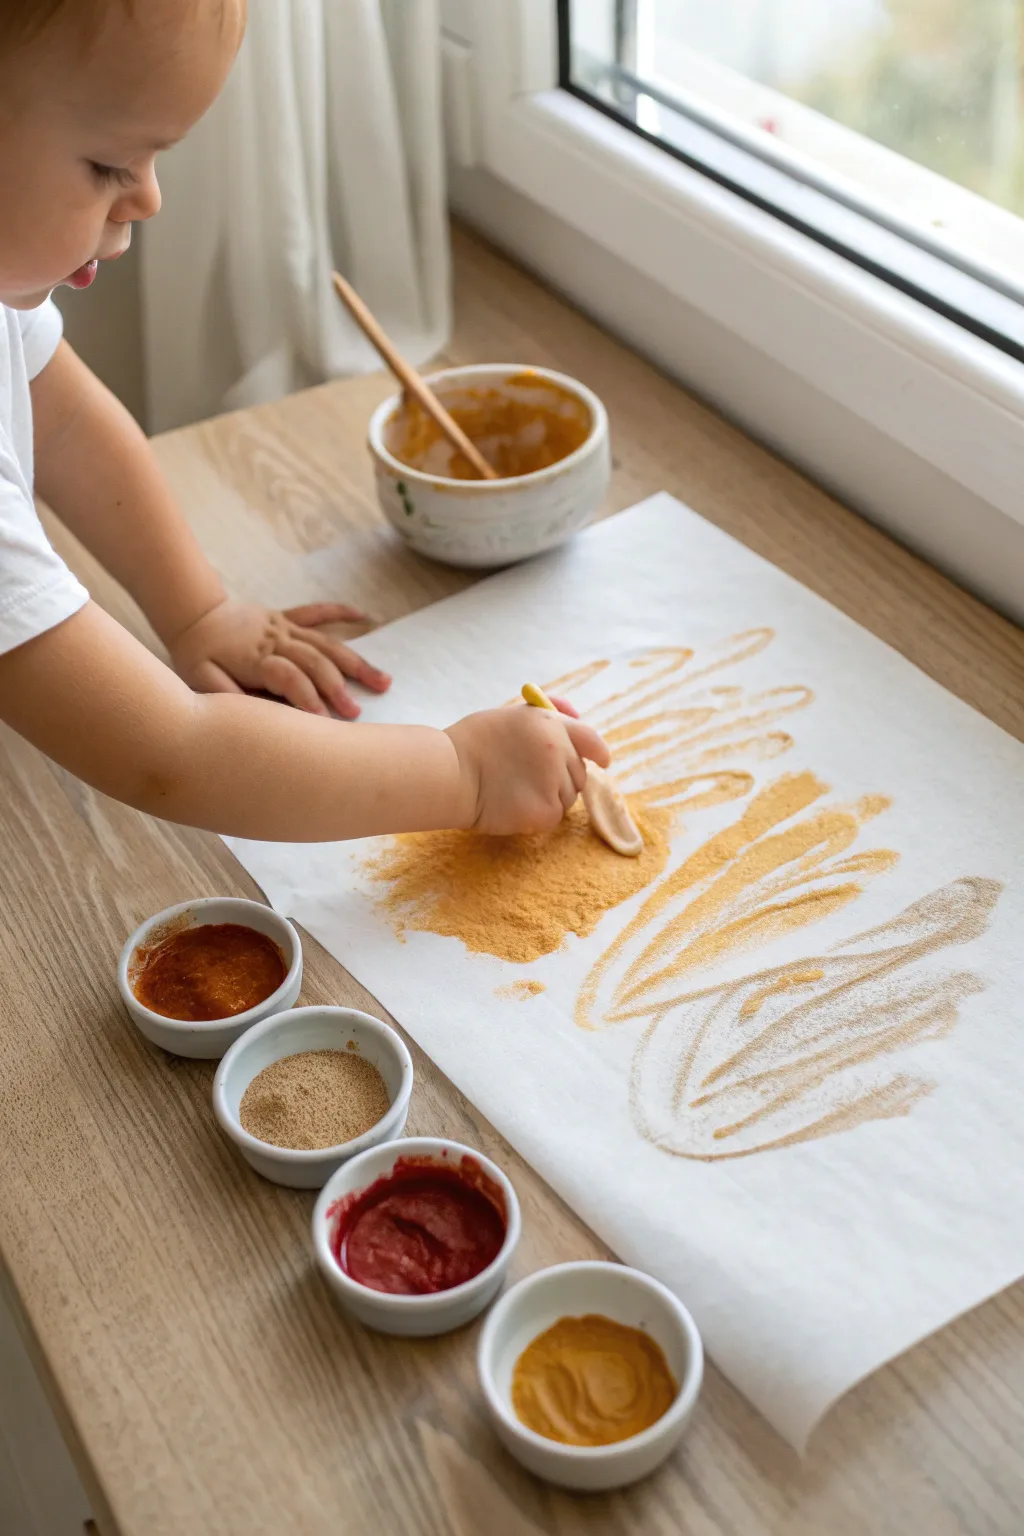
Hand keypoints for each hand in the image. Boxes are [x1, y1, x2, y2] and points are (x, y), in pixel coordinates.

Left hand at [168, 601, 390, 718]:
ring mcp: (283, 626)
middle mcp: (275, 639)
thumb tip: (254, 714)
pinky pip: (317, 612)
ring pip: (326, 642)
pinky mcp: (286, 618)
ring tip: (383, 681)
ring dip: (355, 662)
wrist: (192, 616)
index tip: (325, 724)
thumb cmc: (197, 656)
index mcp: (254, 658)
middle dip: (338, 688)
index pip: (289, 679)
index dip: (308, 701)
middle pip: (315, 661)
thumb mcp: (200, 681)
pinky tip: (366, 617)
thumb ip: (227, 695)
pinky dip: (341, 612)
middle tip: (357, 712)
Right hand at [445, 700, 609, 834]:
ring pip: (567, 797)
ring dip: (550, 797)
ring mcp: (553, 783)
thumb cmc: (471, 743)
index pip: (590, 738)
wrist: (448, 774)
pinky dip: (538, 817)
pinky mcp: (544, 812)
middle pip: (579, 773)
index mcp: (549, 724)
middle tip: (530, 779)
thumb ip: (545, 715)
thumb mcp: (510, 715)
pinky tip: (513, 806)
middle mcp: (557, 752)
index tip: (603, 760)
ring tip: (515, 790)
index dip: (599, 751)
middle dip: (562, 777)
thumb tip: (574, 713)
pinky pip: (553, 817)